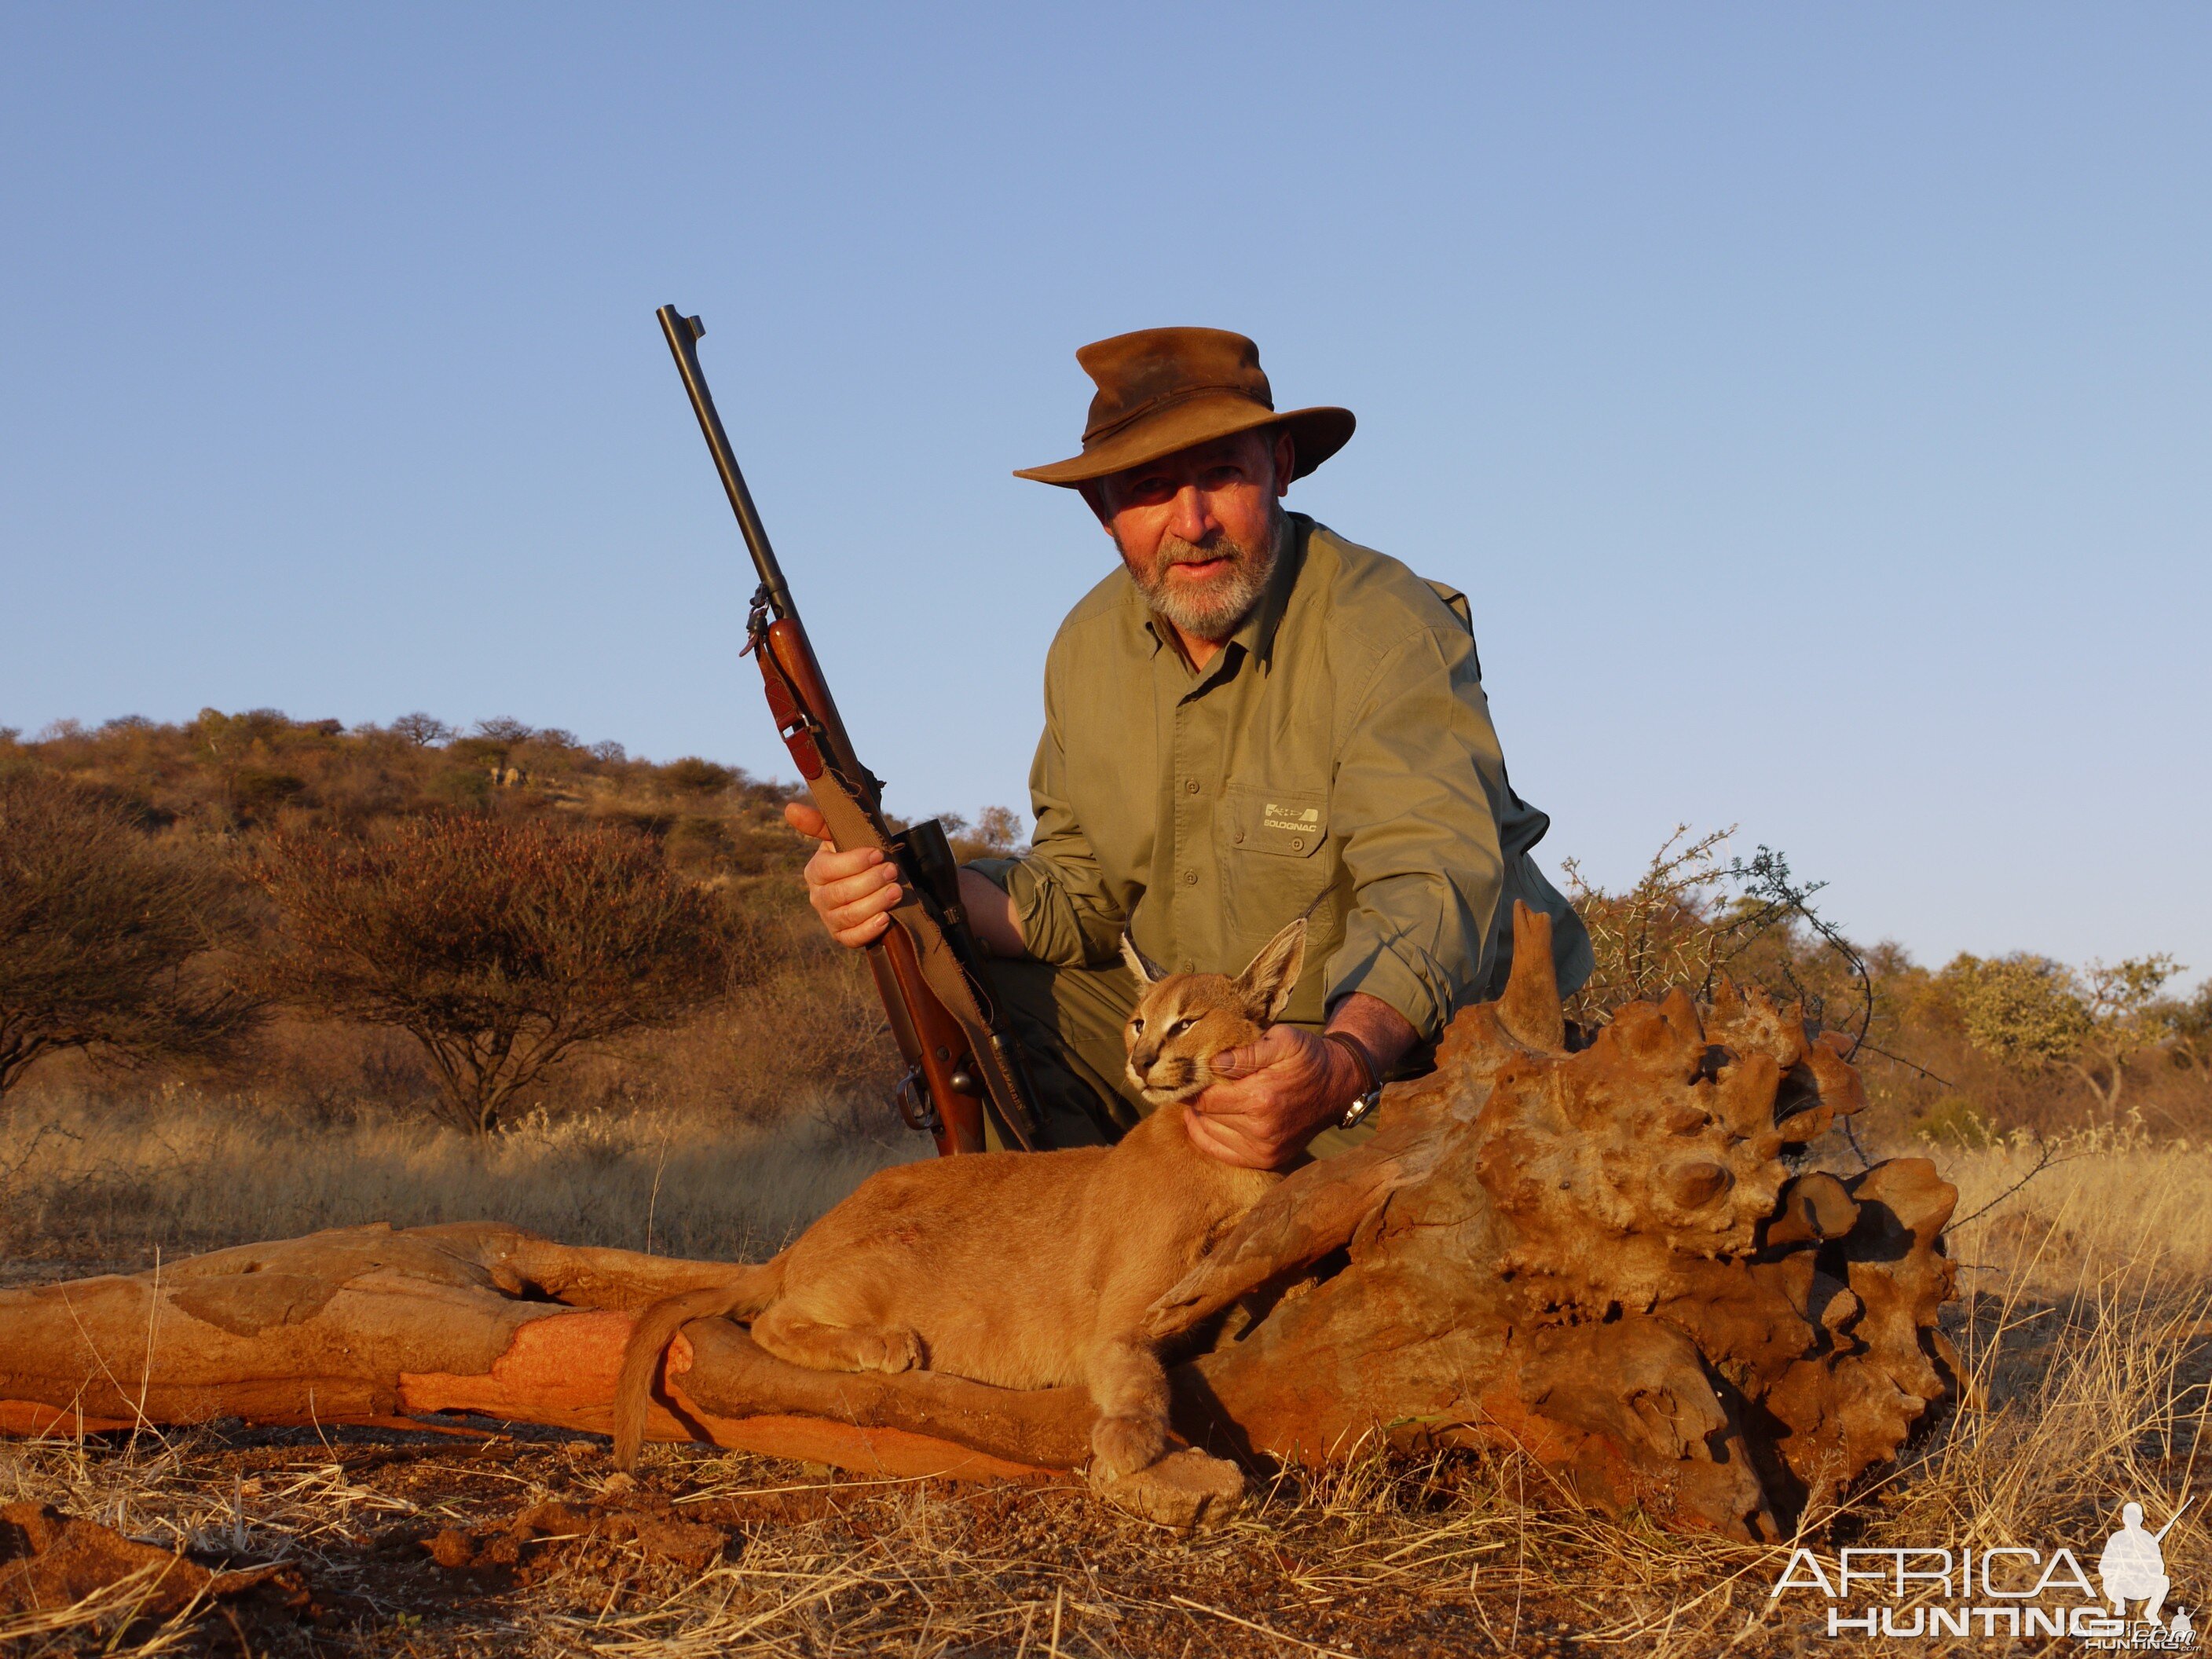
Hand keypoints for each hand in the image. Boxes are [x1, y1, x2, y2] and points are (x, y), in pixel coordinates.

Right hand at [785, 801, 900, 948]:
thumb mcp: (838, 837)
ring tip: (897, 891)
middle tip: (892, 871)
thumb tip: (789, 809)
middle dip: (870, 881)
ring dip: (875, 903)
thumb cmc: (853, 855)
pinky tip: (885, 918)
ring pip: (849, 915)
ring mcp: (829, 918)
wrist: (869, 881)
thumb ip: (818, 823)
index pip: (828, 869)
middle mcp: (818, 897)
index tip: (877, 853)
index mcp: (815, 871)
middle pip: (841, 893)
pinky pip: (852, 938)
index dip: (853, 862)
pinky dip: (868, 930)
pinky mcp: (842, 936)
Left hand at [1185, 1026, 1362, 1169]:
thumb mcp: (1283, 1040)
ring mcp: (1264, 1149)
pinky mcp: (1267, 1159)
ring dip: (1201, 1116)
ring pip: (1210, 1134)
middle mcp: (1260, 1130)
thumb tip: (1213, 1062)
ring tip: (1201, 1098)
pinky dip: (1207, 1137)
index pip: (1205, 1099)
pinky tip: (1204, 1119)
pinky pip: (1222, 1152)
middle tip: (1191, 1083)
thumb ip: (1246, 1051)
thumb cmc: (1308, 1058)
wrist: (1338, 1085)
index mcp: (1261, 1099)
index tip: (1184, 1075)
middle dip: (1196, 1099)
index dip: (1190, 1086)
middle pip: (1206, 1116)